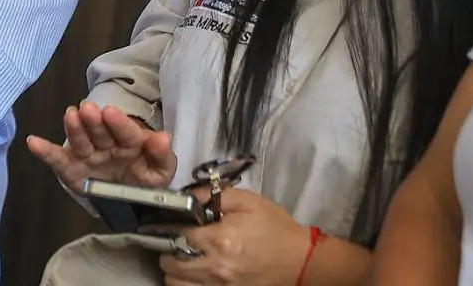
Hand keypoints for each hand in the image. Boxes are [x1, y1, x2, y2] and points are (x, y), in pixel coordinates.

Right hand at [26, 100, 177, 193]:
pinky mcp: (71, 169)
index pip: (126, 132)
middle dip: (94, 121)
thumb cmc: (143, 179)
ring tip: (70, 115)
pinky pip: (58, 159)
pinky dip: (45, 151)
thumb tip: (163, 137)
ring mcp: (88, 156)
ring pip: (81, 140)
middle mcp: (107, 145)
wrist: (126, 203)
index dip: (119, 123)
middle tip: (88, 109)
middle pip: (100, 131)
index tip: (110, 112)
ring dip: (75, 128)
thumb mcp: (160, 173)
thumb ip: (162, 157)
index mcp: (130, 143)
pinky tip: (33, 142)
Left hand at [155, 186, 312, 285]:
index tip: (172, 223)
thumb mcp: (249, 202)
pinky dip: (188, 285)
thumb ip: (215, 195)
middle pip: (170, 263)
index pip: (177, 234)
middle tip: (177, 243)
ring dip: (175, 271)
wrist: (303, 262)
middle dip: (169, 250)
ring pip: (176, 284)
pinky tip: (195, 275)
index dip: (170, 226)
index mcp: (219, 240)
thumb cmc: (276, 229)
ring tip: (184, 260)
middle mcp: (215, 268)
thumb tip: (189, 195)